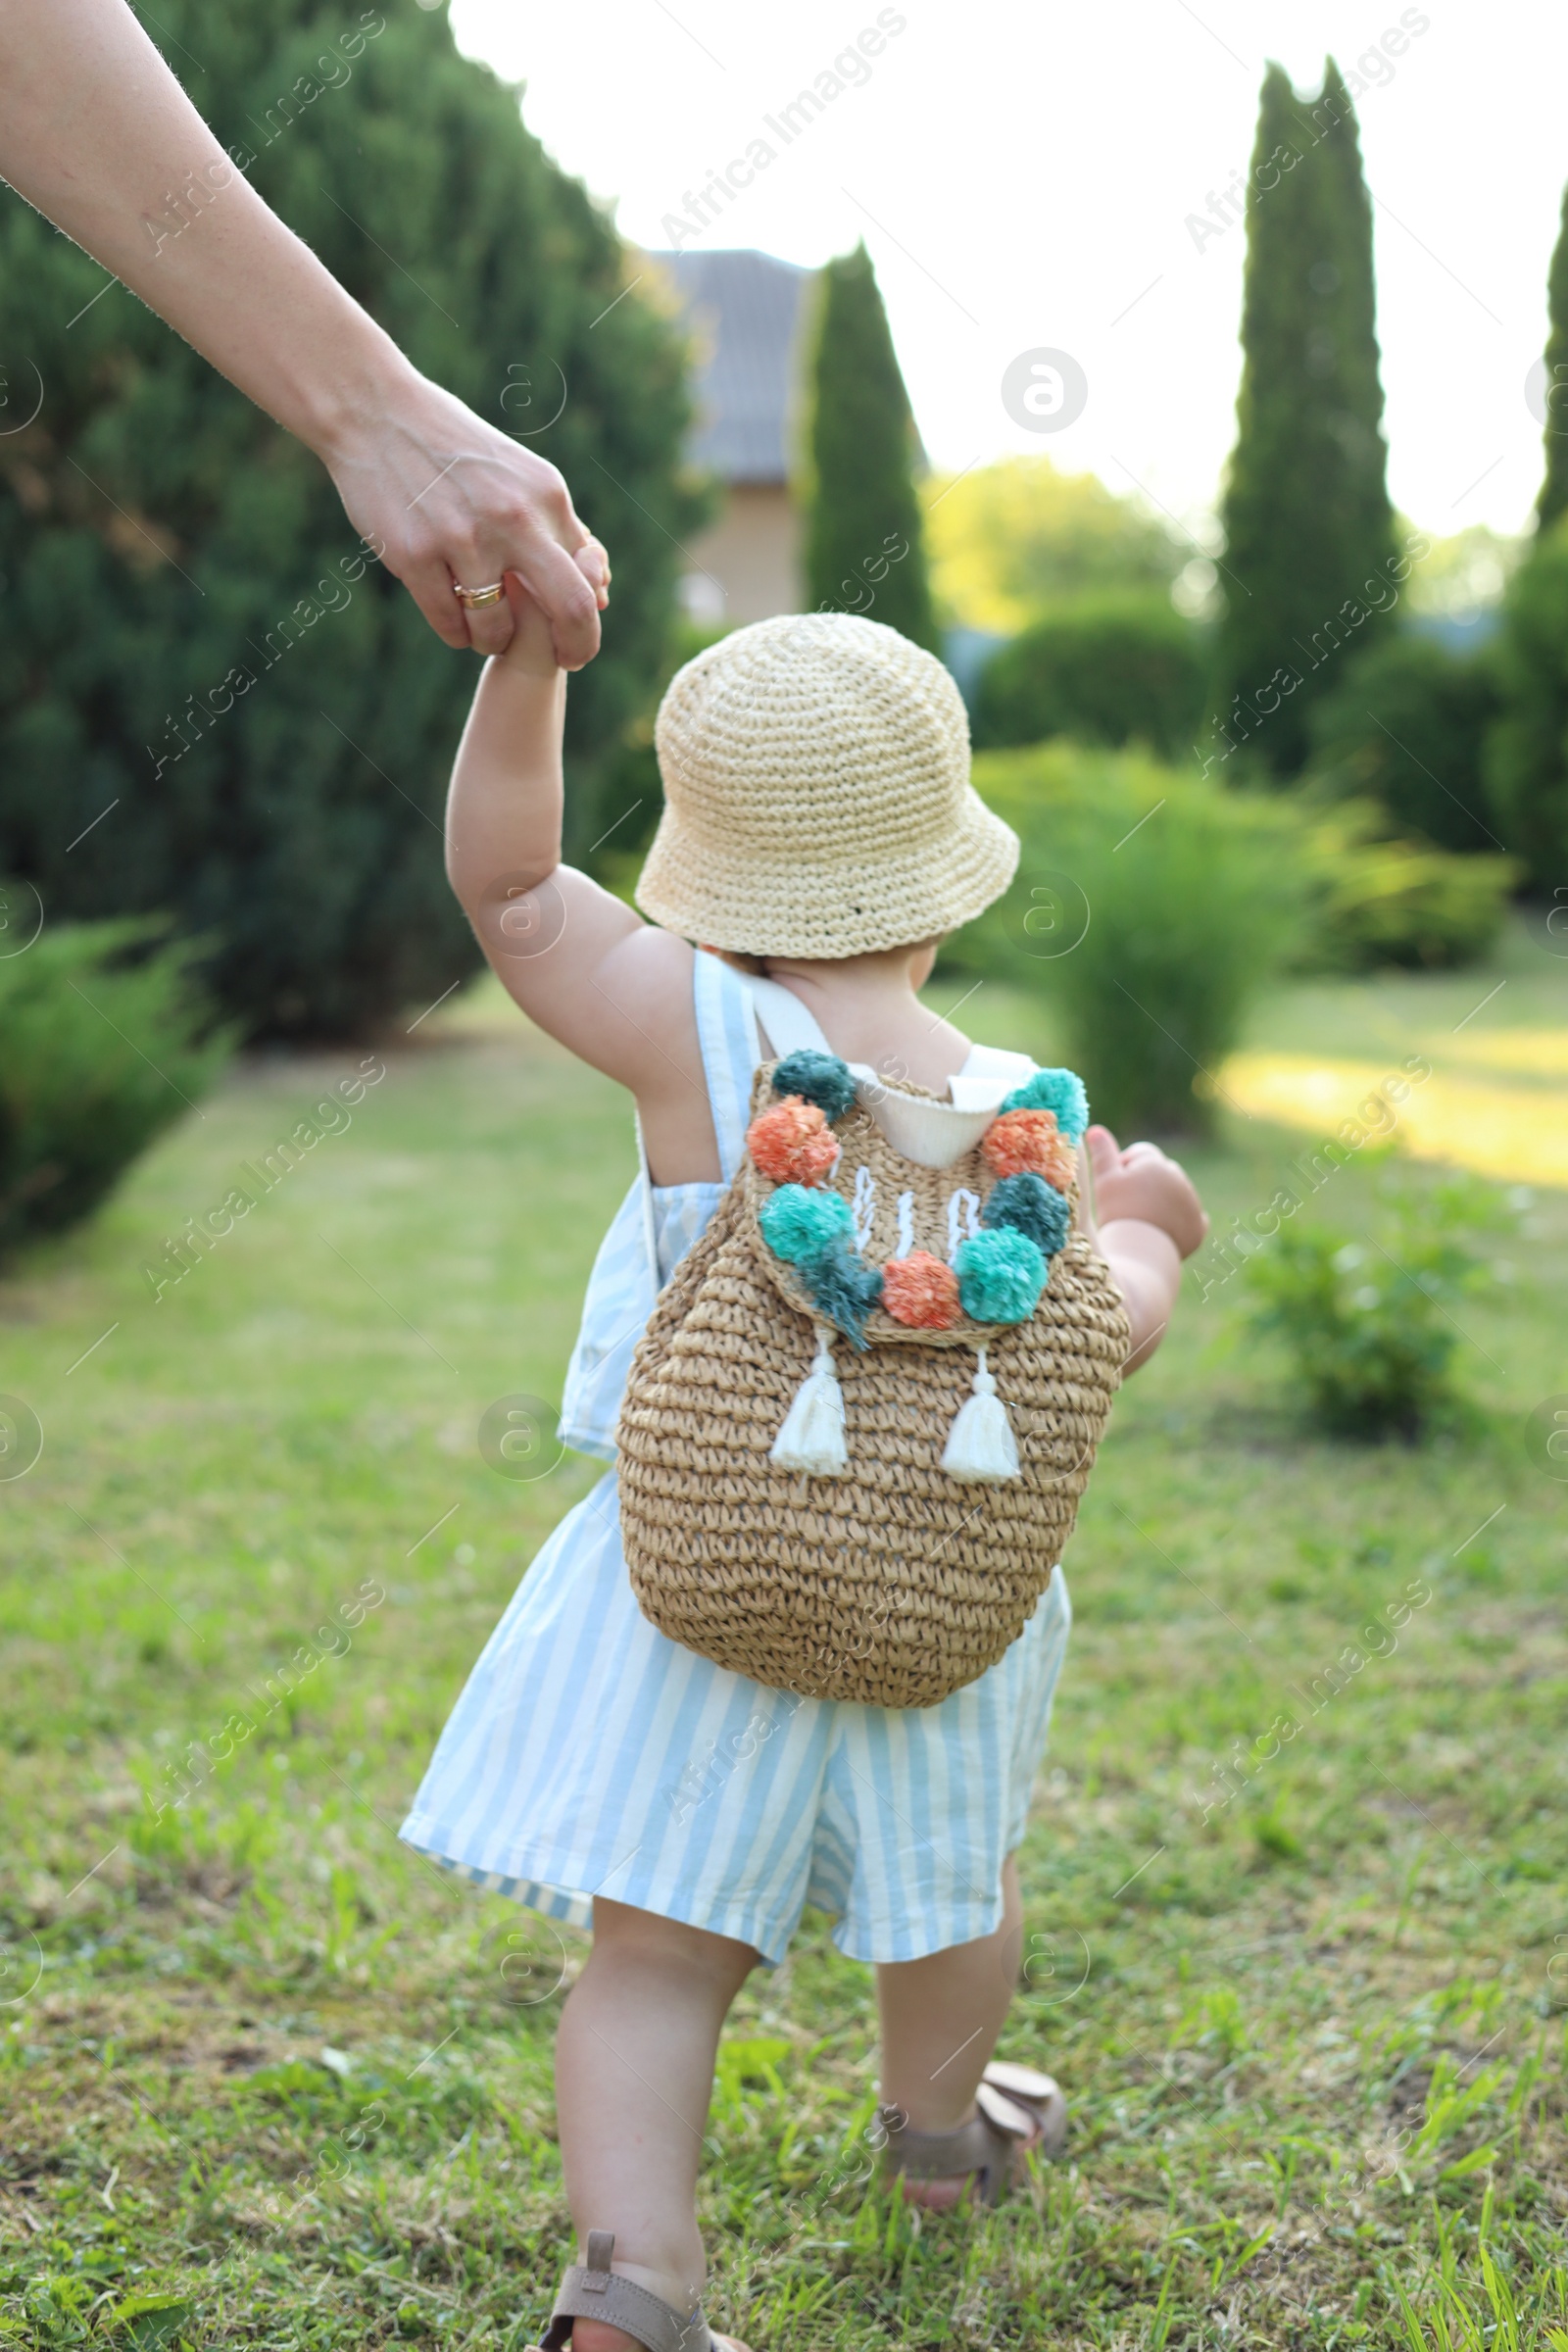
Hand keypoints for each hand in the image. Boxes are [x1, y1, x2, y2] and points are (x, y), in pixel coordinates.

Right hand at [320, 368, 610, 666]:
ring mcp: (462, 538)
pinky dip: (456, 633)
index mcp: (546, 496)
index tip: (576, 644)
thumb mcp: (520, 476)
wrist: (376, 413)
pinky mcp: (415, 554)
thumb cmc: (455, 450)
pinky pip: (449, 624)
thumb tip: (604, 591)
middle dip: (574, 649)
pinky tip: (454, 623)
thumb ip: (560, 530)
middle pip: (570, 608)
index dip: (587, 625)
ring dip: (493, 641)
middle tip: (563, 662)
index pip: (587, 580)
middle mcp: (512, 517)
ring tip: (485, 633)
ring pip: (496, 629)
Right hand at [1085, 1126, 1207, 1258]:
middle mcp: (1179, 1178)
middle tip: (1127, 1206)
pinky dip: (1181, 1222)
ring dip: (1163, 1202)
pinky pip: (1192, 1218)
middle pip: (1160, 1173)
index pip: (1140, 1154)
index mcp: (1156, 1163)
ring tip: (1142, 1222)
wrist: (1140, 1252)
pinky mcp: (1199, 1226)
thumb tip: (1095, 1130)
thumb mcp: (1105, 1181)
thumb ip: (1103, 1154)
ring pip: (1176, 1195)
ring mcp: (1191, 1203)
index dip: (1124, 1167)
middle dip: (1146, 1183)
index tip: (1114, 1188)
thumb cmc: (1118, 1213)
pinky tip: (1165, 1231)